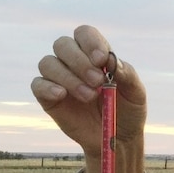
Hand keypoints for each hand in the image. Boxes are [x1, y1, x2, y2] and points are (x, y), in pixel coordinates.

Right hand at [31, 25, 146, 156]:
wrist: (118, 138)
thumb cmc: (128, 111)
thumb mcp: (136, 94)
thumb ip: (127, 75)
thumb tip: (111, 60)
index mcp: (95, 55)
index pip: (84, 34)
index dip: (90, 42)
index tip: (101, 59)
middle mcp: (74, 62)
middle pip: (63, 44)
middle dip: (79, 61)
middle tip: (97, 81)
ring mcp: (59, 78)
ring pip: (48, 63)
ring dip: (69, 77)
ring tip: (89, 96)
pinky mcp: (49, 97)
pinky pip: (37, 84)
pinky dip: (48, 87)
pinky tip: (62, 95)